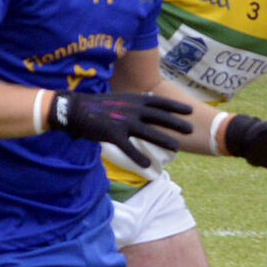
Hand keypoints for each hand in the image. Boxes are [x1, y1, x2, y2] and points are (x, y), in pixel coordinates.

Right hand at [47, 92, 192, 167]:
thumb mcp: (119, 100)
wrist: (75, 109)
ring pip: (148, 132)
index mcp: (133, 100)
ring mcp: (122, 121)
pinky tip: (147, 166)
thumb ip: (134, 104)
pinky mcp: (112, 134)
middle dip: (176, 123)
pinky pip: (128, 148)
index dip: (175, 106)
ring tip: (177, 148)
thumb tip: (148, 105)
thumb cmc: (98, 106)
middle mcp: (131, 109)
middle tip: (191, 129)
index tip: (190, 110)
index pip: (159, 102)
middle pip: (159, 117)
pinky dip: (138, 157)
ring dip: (163, 140)